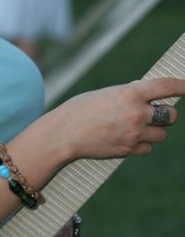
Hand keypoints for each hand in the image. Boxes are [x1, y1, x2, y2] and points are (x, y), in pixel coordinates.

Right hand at [55, 77, 183, 160]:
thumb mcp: (108, 94)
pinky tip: (125, 138)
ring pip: (162, 134)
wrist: (64, 133)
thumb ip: (130, 95)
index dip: (183, 86)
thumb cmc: (81, 109)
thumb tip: (151, 98)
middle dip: (166, 114)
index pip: (167, 87)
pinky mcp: (129, 150)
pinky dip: (142, 143)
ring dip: (154, 130)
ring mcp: (134, 134)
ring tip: (134, 127)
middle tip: (156, 112)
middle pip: (170, 115)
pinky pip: (148, 148)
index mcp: (130, 93)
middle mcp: (136, 113)